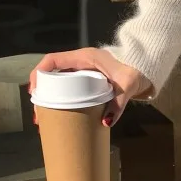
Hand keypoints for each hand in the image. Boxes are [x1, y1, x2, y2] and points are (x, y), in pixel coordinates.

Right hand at [30, 48, 151, 126]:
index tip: (35, 92)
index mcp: (84, 57)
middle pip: (52, 74)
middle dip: (42, 92)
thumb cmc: (135, 71)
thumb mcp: (128, 85)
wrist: (146, 70)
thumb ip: (119, 102)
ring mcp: (83, 71)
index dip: (39, 74)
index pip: (52, 60)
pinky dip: (60, 99)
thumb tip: (105, 122)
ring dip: (49, 97)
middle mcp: (80, 62)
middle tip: (39, 114)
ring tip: (45, 118)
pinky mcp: (87, 80)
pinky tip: (59, 114)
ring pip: (58, 82)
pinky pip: (68, 87)